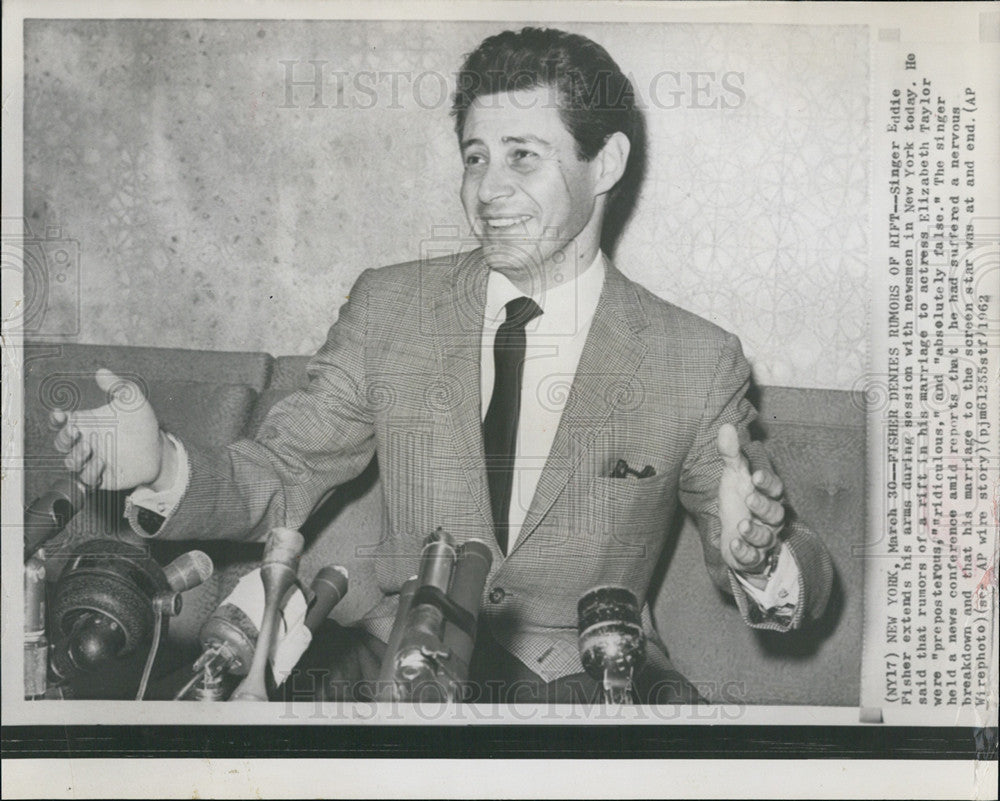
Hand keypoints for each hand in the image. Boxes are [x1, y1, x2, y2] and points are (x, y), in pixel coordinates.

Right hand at [49, 368, 172, 490]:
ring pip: (71, 463)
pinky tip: (102, 462)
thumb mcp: (132, 401)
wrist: (158, 449)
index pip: (61, 422)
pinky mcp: (101, 477)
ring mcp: (91, 461)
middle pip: (62, 443)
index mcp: (86, 423)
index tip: (60, 414)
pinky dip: (91, 472)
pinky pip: (87, 479)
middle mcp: (84, 442)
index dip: (56, 419)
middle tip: (75, 431)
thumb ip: (118, 385)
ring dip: (76, 456)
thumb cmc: (141, 423)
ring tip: (90, 447)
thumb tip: (102, 372)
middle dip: (64, 437)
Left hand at [716, 423, 784, 580]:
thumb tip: (726, 426)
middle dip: (764, 506)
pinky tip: (734, 545)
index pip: (774, 488)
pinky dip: (745, 552)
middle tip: (750, 498)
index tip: (755, 476)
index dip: (767, 482)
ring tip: (742, 525)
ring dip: (755, 532)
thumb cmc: (739, 501)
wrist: (735, 534)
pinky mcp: (752, 558)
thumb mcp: (733, 476)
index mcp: (768, 496)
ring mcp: (762, 540)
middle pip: (775, 514)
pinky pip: (754, 559)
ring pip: (766, 538)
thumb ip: (731, 454)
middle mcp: (770, 519)